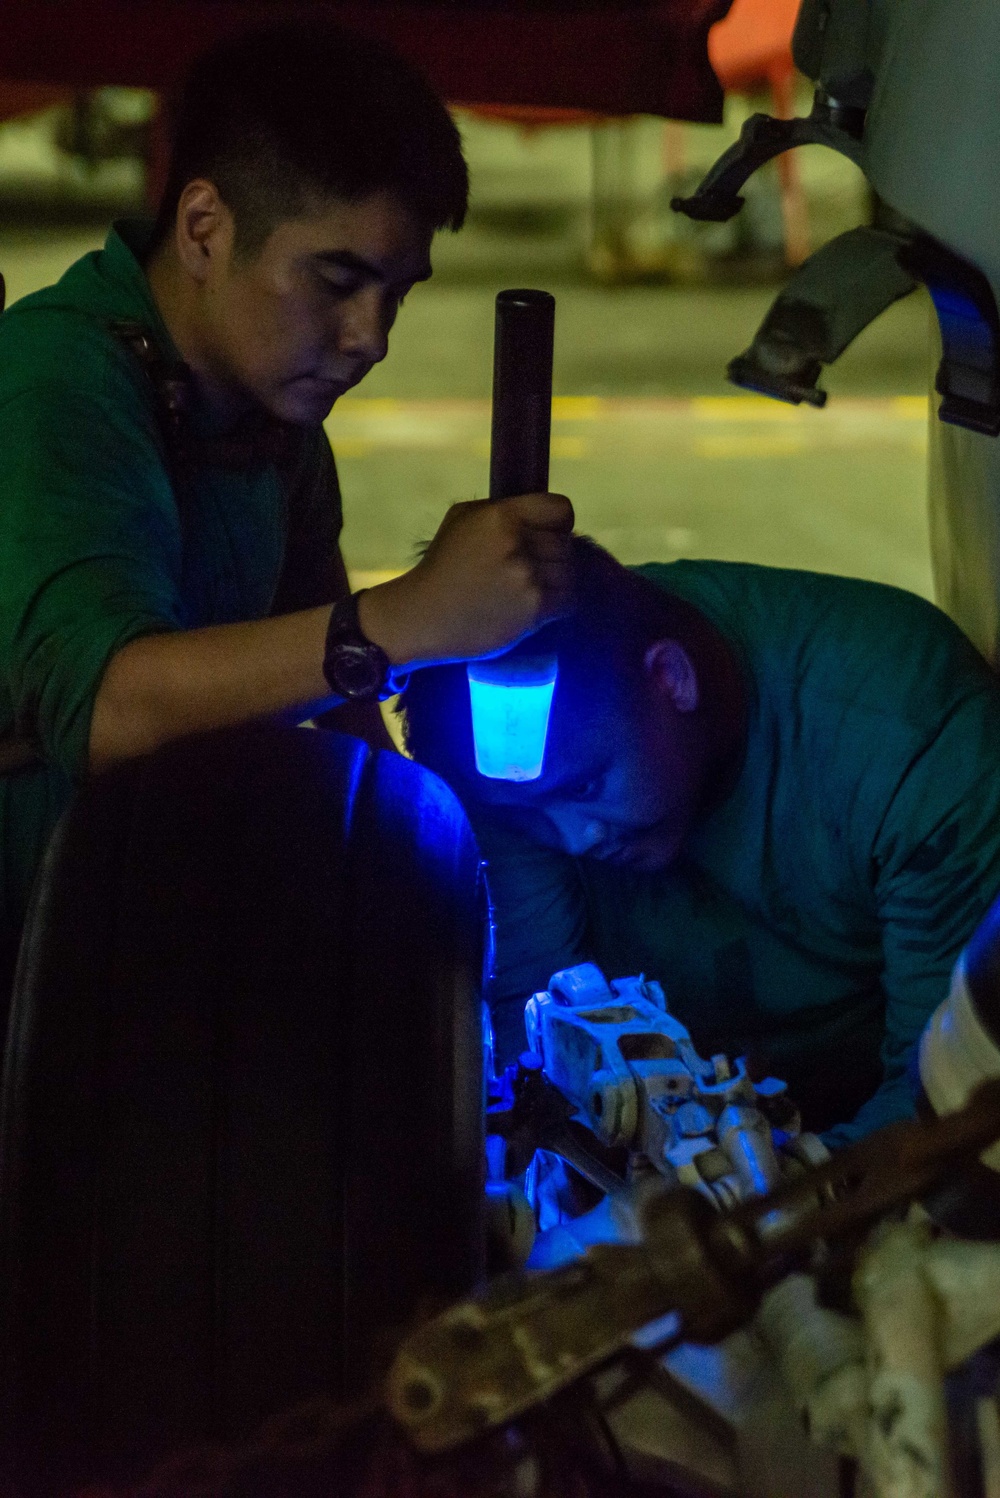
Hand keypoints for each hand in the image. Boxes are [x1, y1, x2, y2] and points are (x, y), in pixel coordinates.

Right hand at [357, 492, 574, 667]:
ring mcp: (526, 578)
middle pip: (565, 544)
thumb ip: (502, 509)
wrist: (423, 616)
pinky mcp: (532, 610)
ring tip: (528, 587)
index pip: (561, 510)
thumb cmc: (443, 566)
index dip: (558, 522)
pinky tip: (534, 604)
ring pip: (568, 573)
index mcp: (502, 516)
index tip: (548, 532)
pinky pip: (567, 600)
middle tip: (528, 567)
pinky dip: (556, 603)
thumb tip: (538, 509)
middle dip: (551, 554)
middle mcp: (517, 544)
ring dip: (555, 581)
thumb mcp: (462, 519)